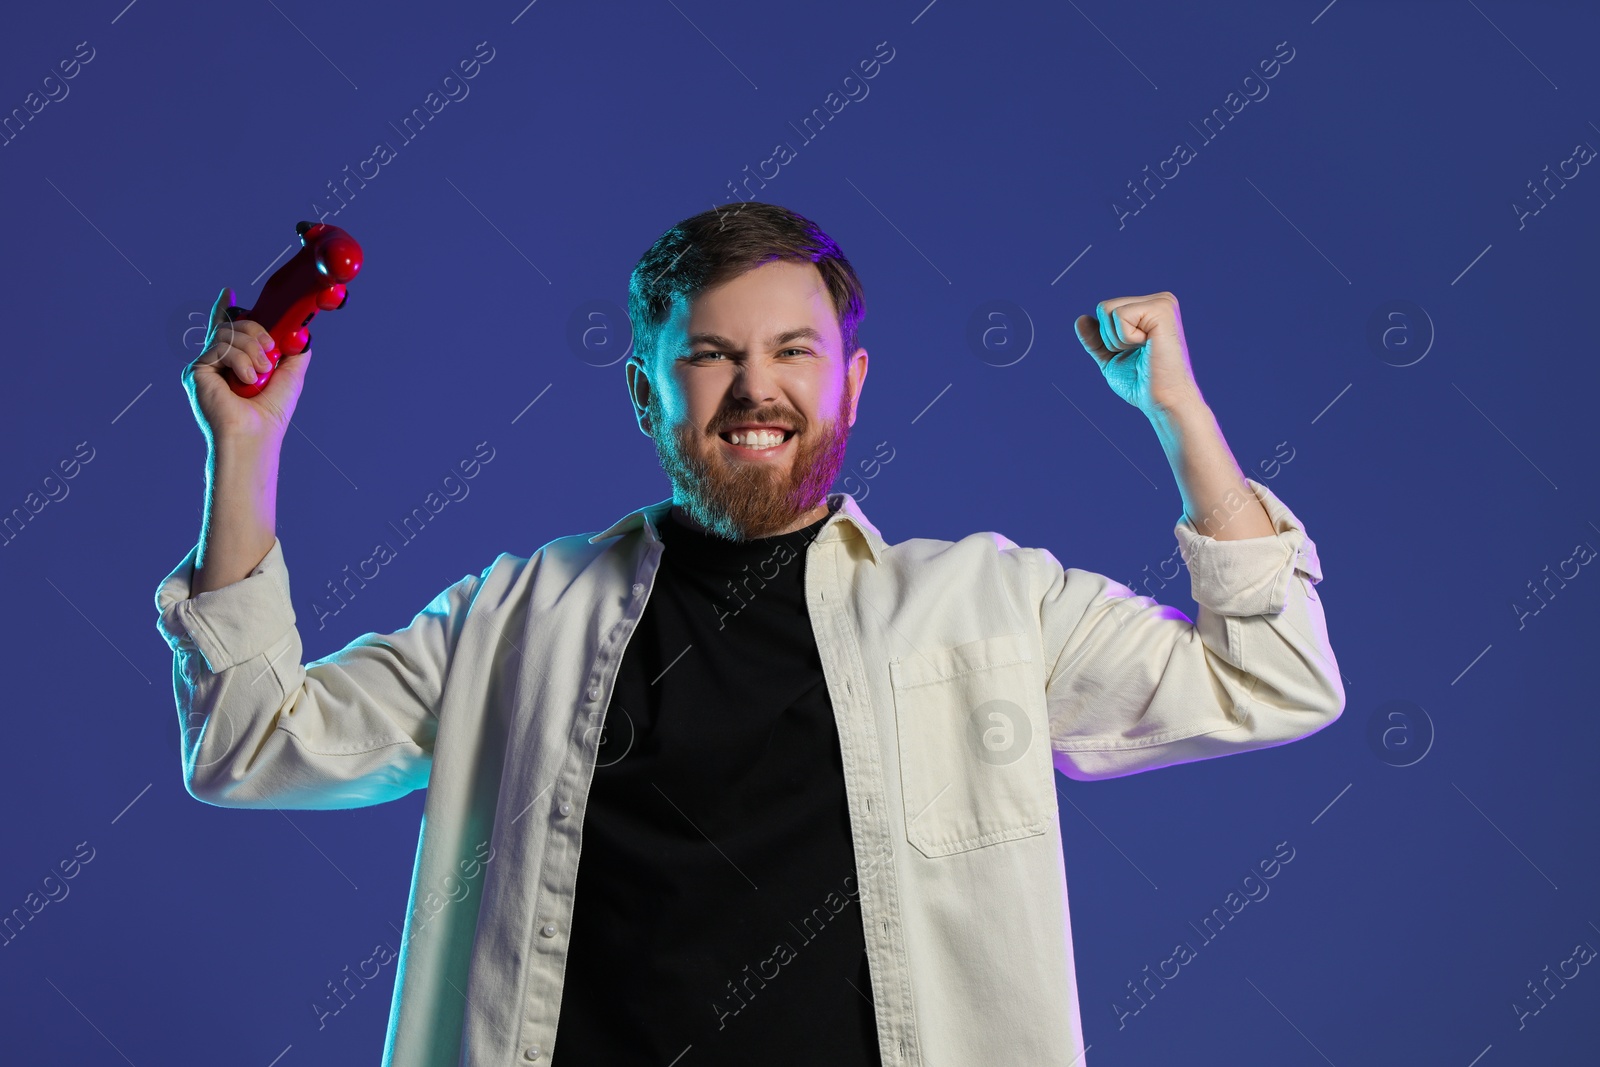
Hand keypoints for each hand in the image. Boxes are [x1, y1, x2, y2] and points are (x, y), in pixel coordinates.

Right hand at [182, 286, 311, 445]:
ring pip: (228, 333)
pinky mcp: (195, 371)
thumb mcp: (289, 375)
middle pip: (233, 324)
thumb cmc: (270, 412)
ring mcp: (204, 366)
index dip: (225, 308)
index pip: (226, 329)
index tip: (230, 292)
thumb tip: (298, 332)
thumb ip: (292, 351)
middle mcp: (215, 362)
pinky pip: (221, 346)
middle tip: (270, 352)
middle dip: (257, 331)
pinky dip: (241, 361)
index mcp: (233, 362)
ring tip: (260, 373)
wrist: (255, 435)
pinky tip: (246, 380)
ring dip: (252, 349)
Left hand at [1075, 292, 1202, 416]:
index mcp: (1150, 309)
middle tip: (1138, 354)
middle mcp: (1159, 300)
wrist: (1163, 400)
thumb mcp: (1110, 358)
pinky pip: (1119, 315)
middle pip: (1104, 307)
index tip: (1133, 354)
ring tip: (1144, 351)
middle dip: (1110, 338)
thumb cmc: (1141, 382)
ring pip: (1108, 310)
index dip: (1107, 339)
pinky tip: (1148, 347)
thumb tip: (1080, 319)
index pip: (1105, 310)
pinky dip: (1125, 338)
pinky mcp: (1161, 309)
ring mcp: (1162, 302)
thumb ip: (1096, 339)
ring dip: (1118, 340)